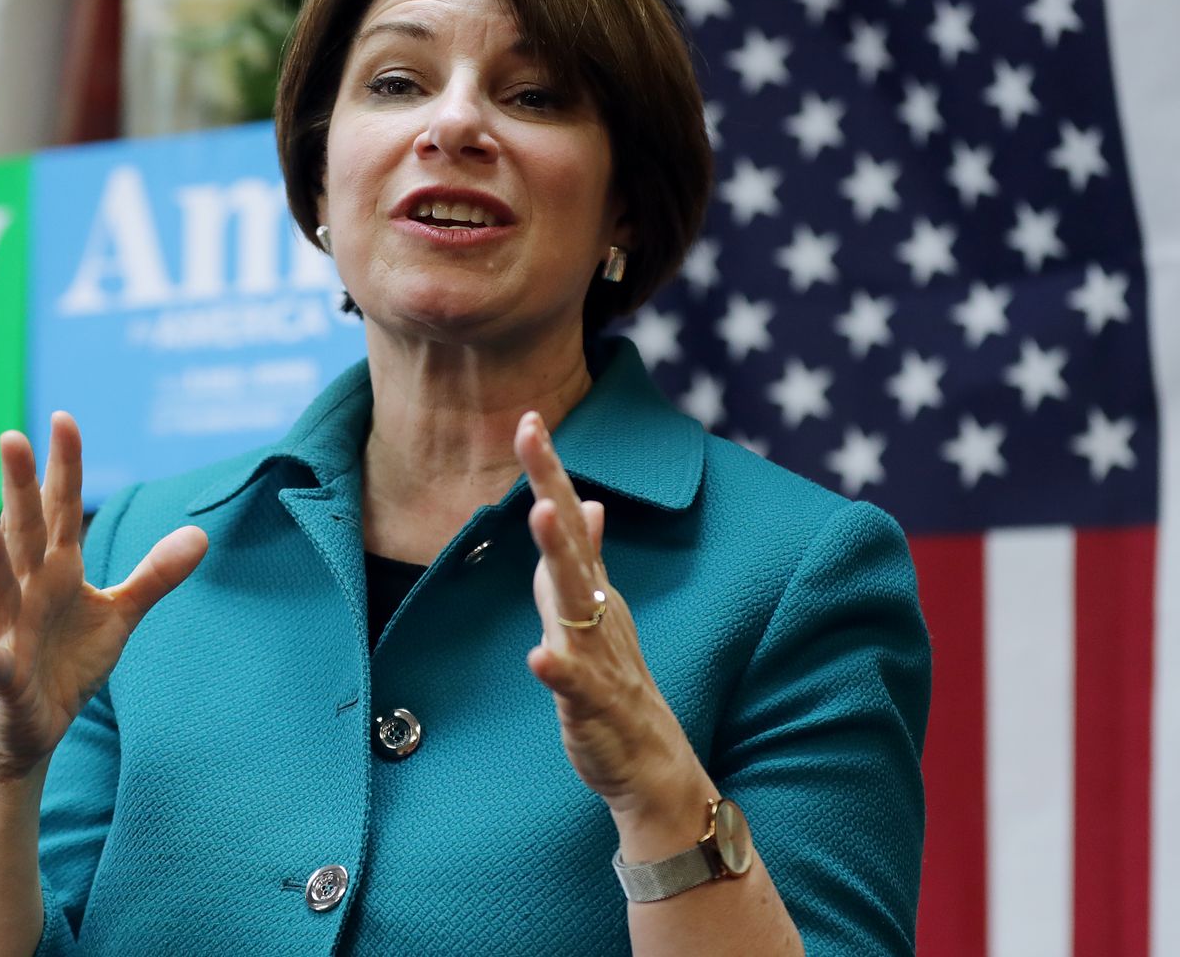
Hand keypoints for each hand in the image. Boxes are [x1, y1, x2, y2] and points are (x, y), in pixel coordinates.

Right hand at [0, 411, 207, 782]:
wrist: (30, 725)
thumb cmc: (68, 660)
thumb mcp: (119, 615)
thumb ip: (154, 574)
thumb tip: (201, 534)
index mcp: (57, 570)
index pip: (61, 508)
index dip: (64, 467)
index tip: (64, 419)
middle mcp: (27, 590)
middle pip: (25, 531)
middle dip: (19, 486)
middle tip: (12, 437)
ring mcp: (10, 631)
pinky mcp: (6, 678)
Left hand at [514, 411, 708, 821]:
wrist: (651, 762)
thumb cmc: (617, 684)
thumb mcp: (600, 612)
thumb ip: (588, 561)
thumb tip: (592, 505)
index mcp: (593, 589)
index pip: (571, 518)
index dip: (550, 469)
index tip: (528, 417)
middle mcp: (598, 610)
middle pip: (573, 539)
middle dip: (552, 485)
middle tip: (532, 434)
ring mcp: (598, 654)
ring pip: (575, 600)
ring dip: (558, 557)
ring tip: (540, 514)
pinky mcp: (593, 702)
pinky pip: (574, 683)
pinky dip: (558, 668)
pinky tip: (539, 655)